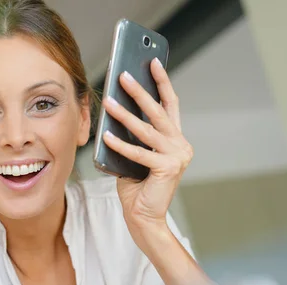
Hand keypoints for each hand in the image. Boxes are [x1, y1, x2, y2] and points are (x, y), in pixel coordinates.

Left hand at [102, 58, 191, 235]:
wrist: (145, 218)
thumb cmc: (137, 188)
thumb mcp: (135, 156)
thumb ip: (133, 137)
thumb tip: (115, 112)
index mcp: (175, 140)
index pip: (170, 104)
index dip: (161, 82)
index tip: (152, 62)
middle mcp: (180, 145)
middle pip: (159, 111)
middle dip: (140, 91)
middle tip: (124, 75)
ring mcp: (177, 157)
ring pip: (148, 129)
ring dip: (126, 114)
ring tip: (110, 101)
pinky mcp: (167, 169)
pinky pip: (139, 153)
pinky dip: (121, 144)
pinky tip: (106, 135)